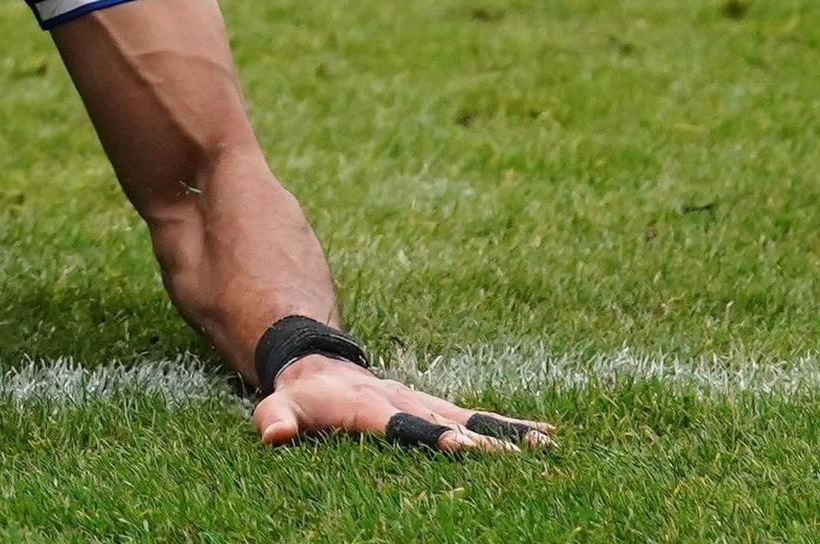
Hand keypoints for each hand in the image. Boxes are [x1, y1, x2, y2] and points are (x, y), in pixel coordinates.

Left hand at [252, 355, 554, 453]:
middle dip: (481, 437)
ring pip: (474, 417)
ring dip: (508, 431)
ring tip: (546, 446)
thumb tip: (272, 434)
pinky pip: (480, 416)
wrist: (320, 365)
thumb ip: (276, 419)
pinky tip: (548, 438)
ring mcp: (426, 403)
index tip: (458, 443)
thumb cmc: (303, 397)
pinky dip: (512, 426)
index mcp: (371, 407)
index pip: (402, 424)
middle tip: (519, 454)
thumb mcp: (281, 406)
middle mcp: (406, 401)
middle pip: (448, 420)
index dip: (428, 433)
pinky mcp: (439, 407)